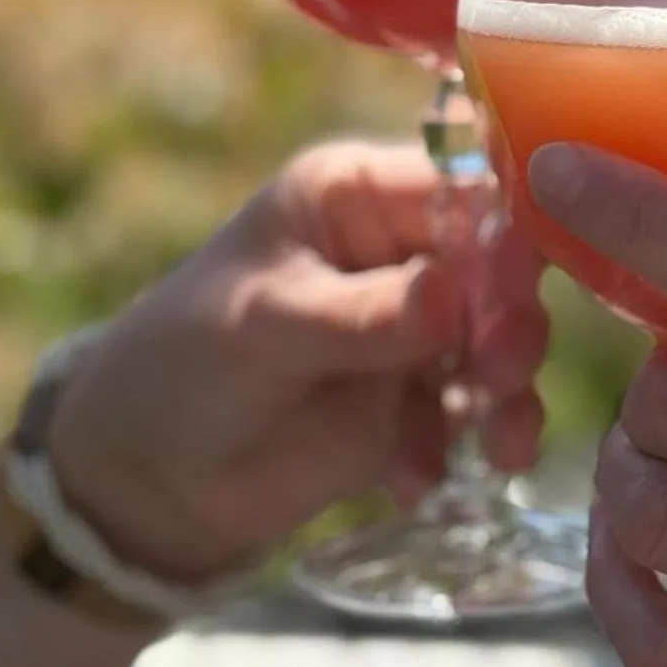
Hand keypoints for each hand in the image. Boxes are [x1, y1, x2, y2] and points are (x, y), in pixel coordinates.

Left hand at [47, 142, 547, 583]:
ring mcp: (419, 329)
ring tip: (497, 444)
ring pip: (503, 343)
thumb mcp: (265, 325)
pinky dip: (467, 447)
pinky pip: (479, 414)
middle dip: (511, 321)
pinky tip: (411, 480)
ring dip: (507, 392)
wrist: (150, 478)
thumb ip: (362, 314)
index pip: (461, 185)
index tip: (517, 282)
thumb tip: (451, 298)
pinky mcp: (423, 401)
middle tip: (498, 370)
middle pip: (500, 267)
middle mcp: (403, 252)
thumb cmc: (186, 362)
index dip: (503, 227)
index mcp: (359, 196)